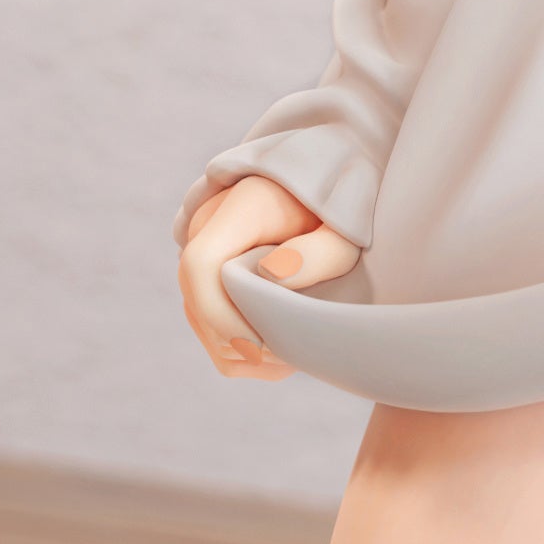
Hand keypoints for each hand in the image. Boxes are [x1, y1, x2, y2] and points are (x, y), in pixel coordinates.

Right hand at [177, 175, 358, 379]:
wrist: (327, 185)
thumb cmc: (339, 211)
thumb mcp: (345, 228)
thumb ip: (318, 251)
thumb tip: (272, 276)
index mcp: (237, 209)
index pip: (201, 265)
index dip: (221, 313)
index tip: (261, 341)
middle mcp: (207, 228)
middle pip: (198, 300)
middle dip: (236, 341)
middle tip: (287, 359)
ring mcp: (201, 251)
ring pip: (199, 318)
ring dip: (236, 349)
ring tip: (287, 359)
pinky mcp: (206, 273)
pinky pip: (206, 319)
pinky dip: (235, 345)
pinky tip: (275, 355)